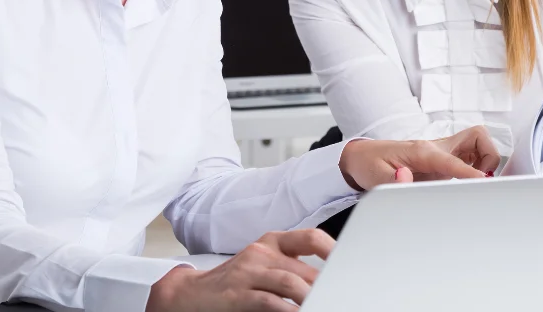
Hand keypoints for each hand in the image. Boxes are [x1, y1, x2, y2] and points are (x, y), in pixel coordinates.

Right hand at [147, 228, 333, 311]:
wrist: (192, 294)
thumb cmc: (235, 283)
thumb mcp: (263, 267)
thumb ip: (291, 268)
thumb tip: (327, 281)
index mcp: (272, 242)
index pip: (309, 237)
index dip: (331, 248)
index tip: (350, 263)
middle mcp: (261, 252)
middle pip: (304, 267)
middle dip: (326, 285)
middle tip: (341, 295)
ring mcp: (248, 271)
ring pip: (291, 282)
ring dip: (311, 297)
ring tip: (325, 304)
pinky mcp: (237, 293)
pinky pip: (270, 301)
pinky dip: (288, 310)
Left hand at [338, 126, 500, 188]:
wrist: (362, 157)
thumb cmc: (370, 165)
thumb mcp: (376, 178)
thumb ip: (392, 182)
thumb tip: (405, 178)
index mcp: (422, 151)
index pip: (454, 160)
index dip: (472, 173)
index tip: (485, 185)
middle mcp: (437, 147)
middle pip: (478, 137)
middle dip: (489, 157)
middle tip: (481, 180)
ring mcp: (443, 151)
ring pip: (479, 143)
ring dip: (486, 160)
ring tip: (476, 181)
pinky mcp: (444, 159)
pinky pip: (471, 155)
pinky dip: (479, 165)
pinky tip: (470, 181)